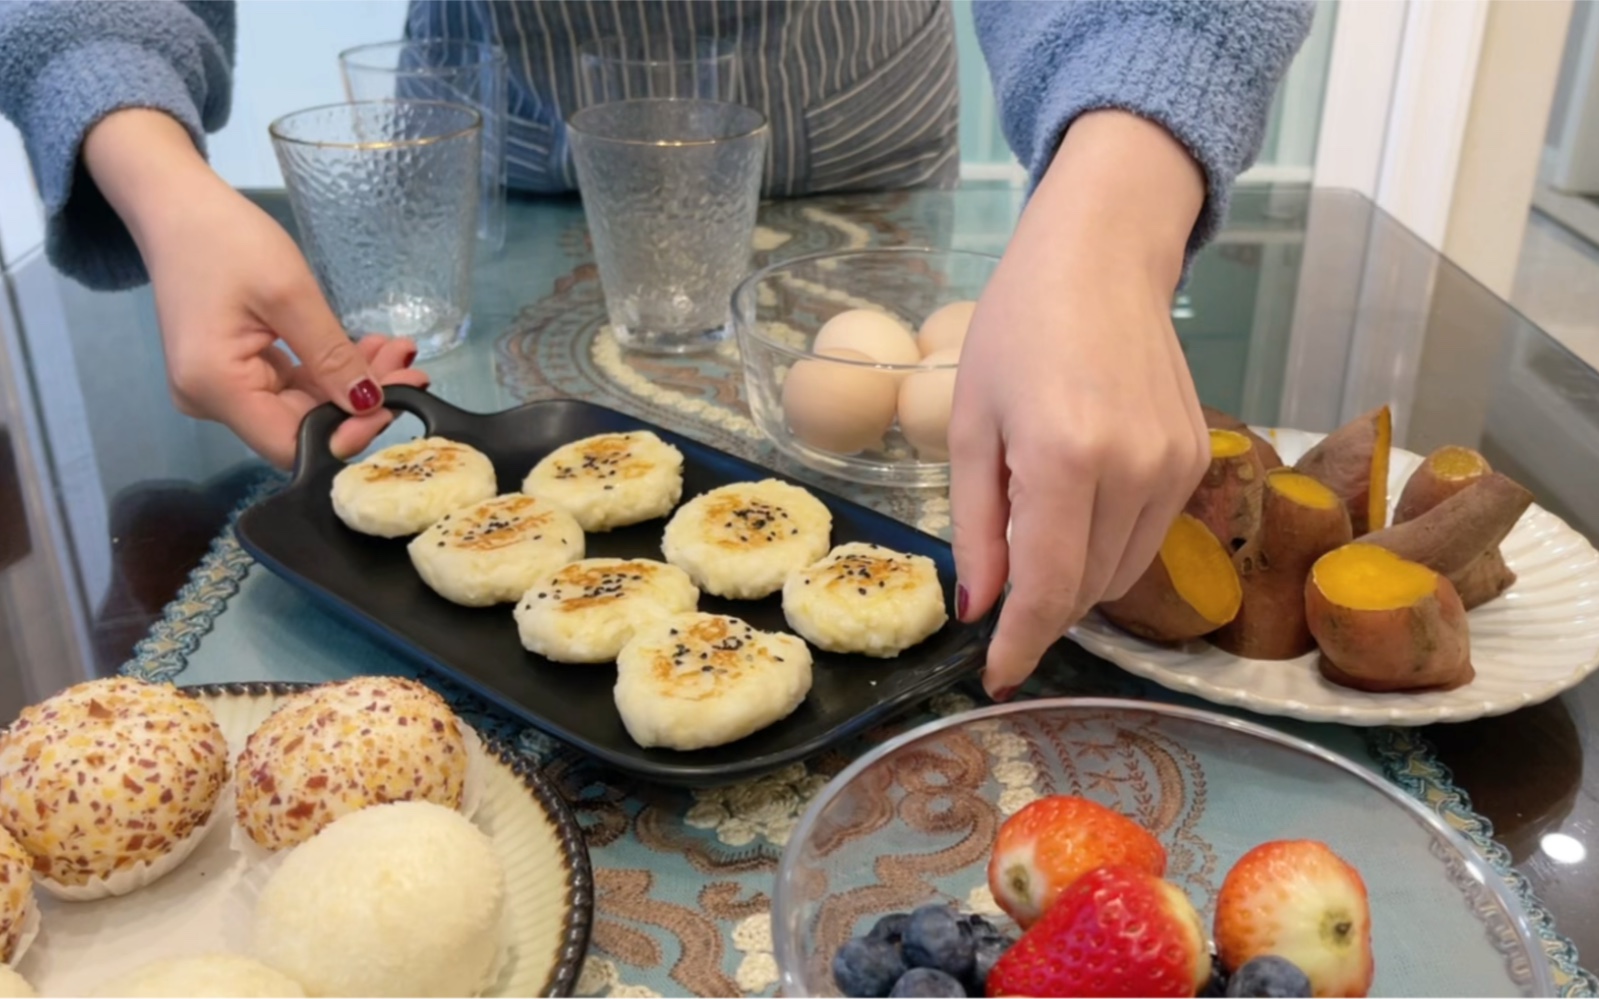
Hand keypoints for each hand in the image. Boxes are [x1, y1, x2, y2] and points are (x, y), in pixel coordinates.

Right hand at [84, 110, 428, 467]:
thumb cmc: (224, 239)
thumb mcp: (290, 295)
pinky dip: (329, 370)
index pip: (291, 445)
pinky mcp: (231, 371)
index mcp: (215, 388)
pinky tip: (368, 350)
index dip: (348, 436)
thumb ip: (332, 358)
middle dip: (361, 402)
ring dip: (352, 383)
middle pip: (300, 427)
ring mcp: (219, 388)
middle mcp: (211, 401)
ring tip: (397, 352)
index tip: (397, 404)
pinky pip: (290, 385)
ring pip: (302, 406)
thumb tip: (372, 406)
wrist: (175, 205)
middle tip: (412, 369)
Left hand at [950, 111, 1210, 698]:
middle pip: (1087, 589)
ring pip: (1122, 572)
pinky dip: (1107, 541)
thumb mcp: (971, 425)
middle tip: (1001, 572)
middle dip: (1041, 605)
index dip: (1021, 644)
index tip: (996, 677)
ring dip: (1076, 577)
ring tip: (1039, 518)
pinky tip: (1081, 495)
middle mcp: (1133, 469)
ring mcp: (1176, 466)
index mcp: (1063, 457)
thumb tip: (982, 609)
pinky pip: (1147, 535)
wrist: (1103, 256)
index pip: (1049, 588)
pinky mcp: (1197, 458)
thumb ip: (977, 526)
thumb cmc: (1017, 327)